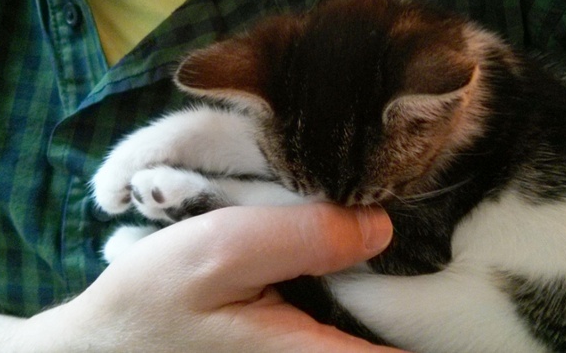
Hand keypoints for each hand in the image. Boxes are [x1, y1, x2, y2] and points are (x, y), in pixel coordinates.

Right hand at [14, 204, 403, 351]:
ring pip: (366, 323)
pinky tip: (344, 251)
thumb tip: (380, 224)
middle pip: (392, 335)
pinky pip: (340, 318)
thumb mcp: (222, 252)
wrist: (106, 343)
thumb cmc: (155, 303)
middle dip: (414, 290)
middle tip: (429, 234)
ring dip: (384, 283)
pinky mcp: (292, 342)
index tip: (459, 275)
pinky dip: (352, 285)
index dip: (442, 317)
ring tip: (381, 231)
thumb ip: (301, 238)